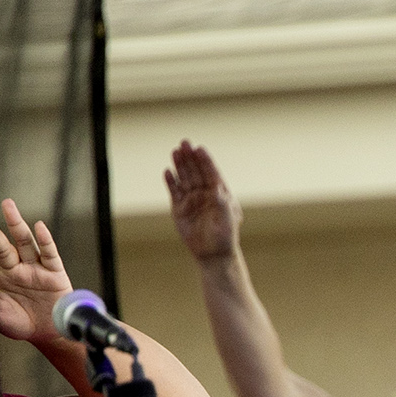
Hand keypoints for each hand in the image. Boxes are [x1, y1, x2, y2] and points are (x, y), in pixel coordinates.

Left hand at [0, 197, 73, 342]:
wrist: (49, 337)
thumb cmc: (20, 325)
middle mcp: (15, 268)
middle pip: (1, 243)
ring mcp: (35, 269)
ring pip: (24, 243)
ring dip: (16, 224)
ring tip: (8, 206)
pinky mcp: (54, 273)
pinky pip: (49, 254)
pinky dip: (45, 240)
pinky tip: (39, 227)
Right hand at [165, 143, 241, 263]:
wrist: (213, 253)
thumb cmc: (225, 237)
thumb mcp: (227, 220)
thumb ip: (222, 204)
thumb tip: (217, 189)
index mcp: (220, 194)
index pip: (212, 173)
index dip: (206, 161)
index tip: (200, 149)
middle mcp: (205, 194)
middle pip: (196, 171)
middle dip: (191, 158)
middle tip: (184, 143)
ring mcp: (192, 199)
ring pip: (184, 178)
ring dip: (180, 165)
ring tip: (175, 151)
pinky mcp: (180, 208)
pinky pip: (174, 191)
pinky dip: (171, 181)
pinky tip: (167, 172)